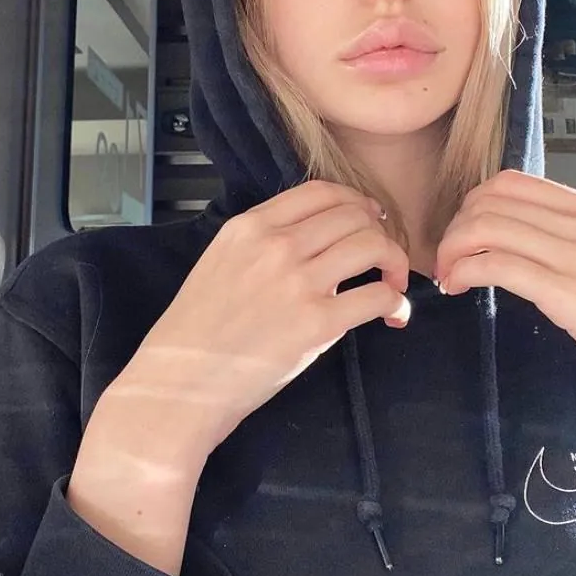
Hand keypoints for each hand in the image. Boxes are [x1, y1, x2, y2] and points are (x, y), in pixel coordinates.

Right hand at [111, 180, 410, 466]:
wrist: (180, 384)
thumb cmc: (196, 332)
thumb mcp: (221, 262)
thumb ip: (263, 242)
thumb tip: (316, 240)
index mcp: (249, 226)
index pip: (321, 191)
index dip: (355, 201)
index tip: (367, 218)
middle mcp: (276, 246)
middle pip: (354, 215)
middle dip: (379, 232)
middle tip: (383, 256)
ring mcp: (297, 282)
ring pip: (373, 246)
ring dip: (394, 262)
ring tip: (392, 284)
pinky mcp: (317, 323)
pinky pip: (377, 295)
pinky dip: (395, 302)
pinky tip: (393, 314)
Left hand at [435, 169, 575, 428]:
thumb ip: (574, 240)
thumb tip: (524, 239)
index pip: (512, 182)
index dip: (473, 204)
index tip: (463, 235)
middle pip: (491, 200)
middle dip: (455, 227)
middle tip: (448, 259)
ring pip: (487, 227)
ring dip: (452, 249)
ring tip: (448, 276)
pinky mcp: (569, 294)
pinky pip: (497, 265)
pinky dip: (464, 271)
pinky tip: (458, 287)